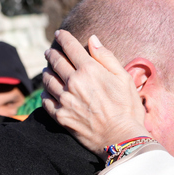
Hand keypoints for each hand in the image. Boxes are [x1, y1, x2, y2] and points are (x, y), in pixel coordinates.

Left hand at [41, 30, 147, 159]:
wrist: (121, 139)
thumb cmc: (127, 109)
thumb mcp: (124, 78)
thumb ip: (106, 57)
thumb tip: (92, 39)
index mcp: (89, 70)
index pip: (70, 47)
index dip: (63, 38)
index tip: (59, 34)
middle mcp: (73, 82)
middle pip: (55, 61)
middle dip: (52, 53)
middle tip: (50, 51)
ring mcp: (65, 100)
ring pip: (47, 79)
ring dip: (47, 71)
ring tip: (48, 69)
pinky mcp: (60, 116)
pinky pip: (45, 99)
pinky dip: (45, 91)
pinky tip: (48, 90)